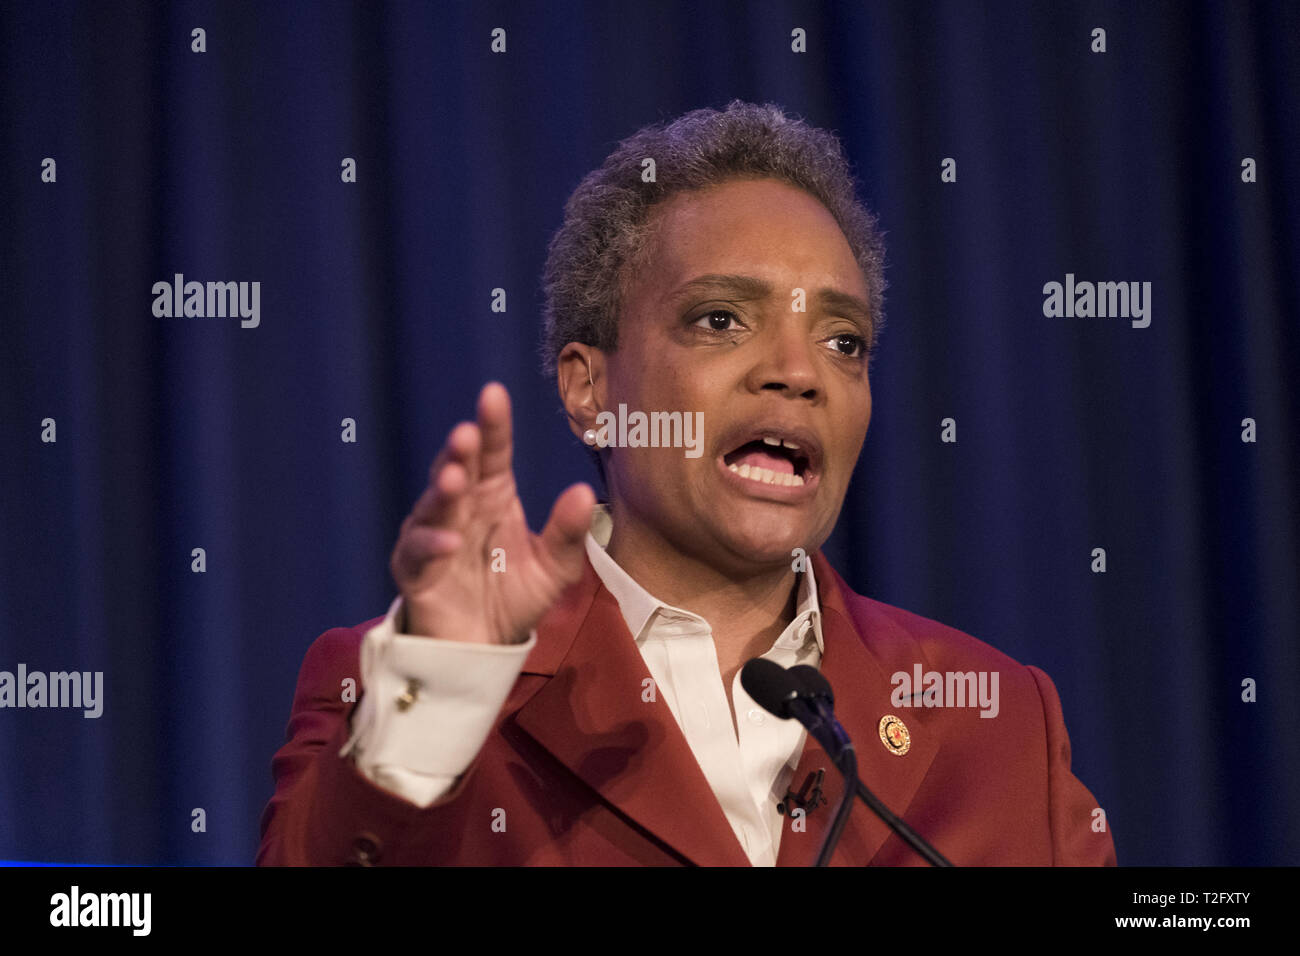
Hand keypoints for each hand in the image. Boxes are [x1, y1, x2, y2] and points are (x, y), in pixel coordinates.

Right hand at [389, 382, 594, 643]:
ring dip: (442, 491)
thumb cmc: (514, 596)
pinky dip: (430, 545)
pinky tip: (449, 542)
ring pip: (432, 505)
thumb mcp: (555, 569)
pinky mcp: (414, 571)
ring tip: (455, 479)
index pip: (493, 453)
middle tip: (467, 433)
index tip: (493, 394)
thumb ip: (568, 534)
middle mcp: (460, 508)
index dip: (493, 425)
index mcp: (493, 496)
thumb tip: (582, 491)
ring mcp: (432, 536)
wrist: (485, 647)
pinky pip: (417, 553)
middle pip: (457, 470)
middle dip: (459, 451)